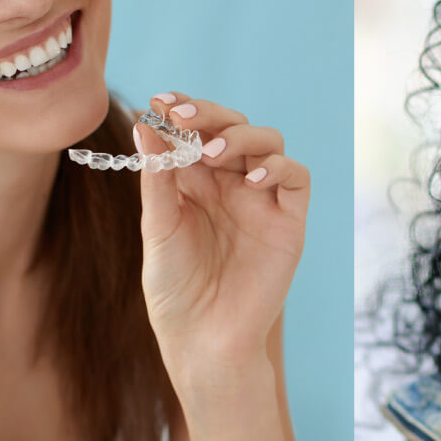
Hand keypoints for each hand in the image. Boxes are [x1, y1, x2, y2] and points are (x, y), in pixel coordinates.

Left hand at [135, 92, 308, 377]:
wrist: (202, 340)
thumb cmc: (174, 290)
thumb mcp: (158, 229)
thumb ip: (157, 179)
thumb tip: (145, 125)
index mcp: (196, 182)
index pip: (196, 131)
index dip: (183, 110)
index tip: (161, 100)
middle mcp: (231, 184)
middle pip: (233, 127)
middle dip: (210, 115)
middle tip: (184, 116)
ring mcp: (262, 200)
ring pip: (268, 142)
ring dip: (241, 137)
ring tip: (211, 153)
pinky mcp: (288, 221)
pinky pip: (295, 178)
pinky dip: (277, 167)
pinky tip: (250, 179)